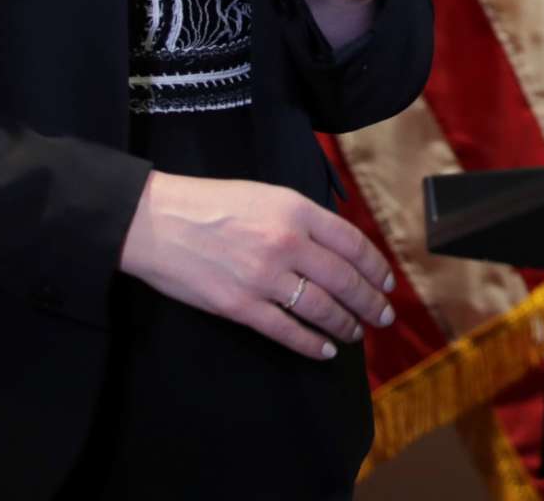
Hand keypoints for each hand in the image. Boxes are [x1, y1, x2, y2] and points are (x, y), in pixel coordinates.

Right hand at [119, 171, 395, 359]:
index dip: (375, 267)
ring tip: (357, 333)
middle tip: (383, 315)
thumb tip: (338, 246)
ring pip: (321, 308)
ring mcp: (263, 278)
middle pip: (344, 279)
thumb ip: (303, 218)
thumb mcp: (267, 194)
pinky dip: (311, 343)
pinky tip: (325, 349)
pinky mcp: (240, 307)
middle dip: (370, 301)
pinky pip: (286, 331)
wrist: (156, 222)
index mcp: (296, 211)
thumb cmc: (211, 204)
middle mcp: (286, 243)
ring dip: (346, 324)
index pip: (352, 243)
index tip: (387, 282)